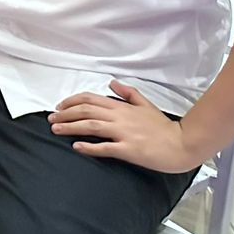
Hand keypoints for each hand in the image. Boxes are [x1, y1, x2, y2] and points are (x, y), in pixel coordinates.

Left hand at [49, 81, 201, 172]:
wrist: (182, 144)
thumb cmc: (164, 127)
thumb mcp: (146, 104)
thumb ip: (128, 93)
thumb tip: (112, 83)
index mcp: (122, 107)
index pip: (90, 99)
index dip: (71, 101)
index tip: (59, 106)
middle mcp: (120, 118)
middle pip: (86, 111)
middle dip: (65, 114)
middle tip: (51, 118)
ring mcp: (124, 133)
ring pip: (91, 126)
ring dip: (70, 127)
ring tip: (56, 129)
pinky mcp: (129, 150)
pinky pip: (105, 147)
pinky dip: (89, 146)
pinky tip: (77, 146)